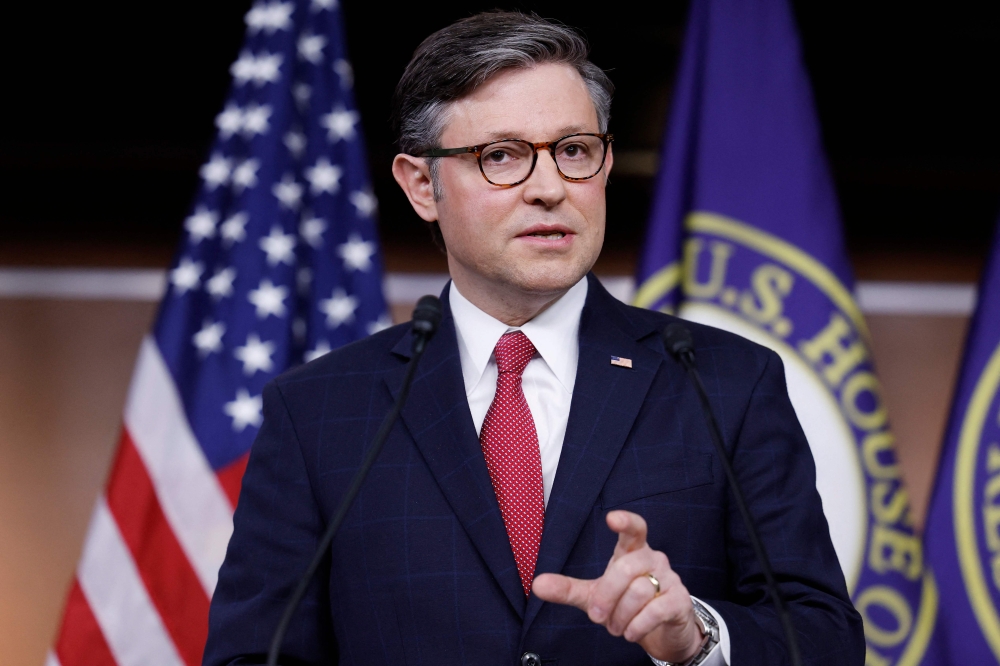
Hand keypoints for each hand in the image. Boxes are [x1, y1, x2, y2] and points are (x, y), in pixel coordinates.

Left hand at [532, 510, 703, 662]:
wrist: (662, 633)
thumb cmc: (626, 605)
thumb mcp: (594, 597)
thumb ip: (568, 589)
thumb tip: (537, 585)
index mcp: (632, 552)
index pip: (635, 528)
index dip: (625, 521)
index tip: (612, 518)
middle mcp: (653, 560)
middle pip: (625, 568)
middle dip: (606, 596)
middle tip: (599, 618)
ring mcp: (670, 579)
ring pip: (639, 591)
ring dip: (621, 616)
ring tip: (618, 628)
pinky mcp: (679, 601)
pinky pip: (656, 610)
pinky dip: (638, 625)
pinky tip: (632, 633)